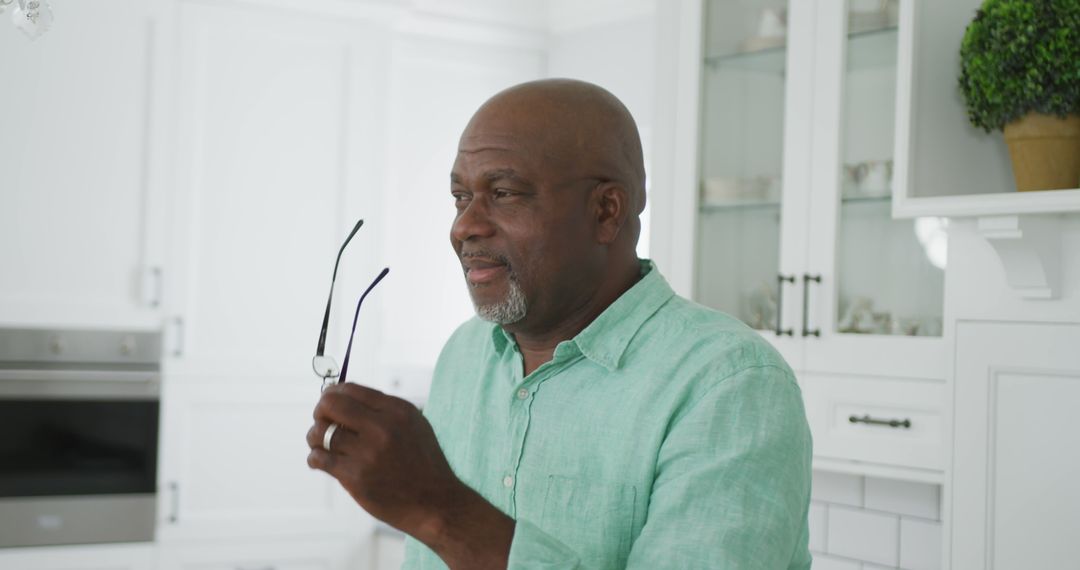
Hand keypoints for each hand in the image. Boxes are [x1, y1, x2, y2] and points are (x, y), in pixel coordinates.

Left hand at [306, 382, 457, 536]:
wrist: (435, 503)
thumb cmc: (423, 464)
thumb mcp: (414, 425)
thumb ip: (383, 409)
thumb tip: (344, 397)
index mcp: (397, 410)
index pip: (351, 388)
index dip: (333, 394)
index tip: (329, 403)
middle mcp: (382, 427)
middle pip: (331, 405)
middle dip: (320, 410)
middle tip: (321, 420)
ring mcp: (367, 453)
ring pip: (320, 433)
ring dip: (314, 437)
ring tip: (319, 444)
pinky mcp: (355, 477)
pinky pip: (319, 459)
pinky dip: (314, 458)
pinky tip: (320, 460)